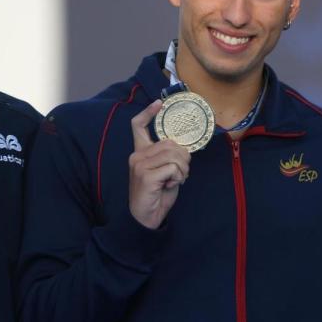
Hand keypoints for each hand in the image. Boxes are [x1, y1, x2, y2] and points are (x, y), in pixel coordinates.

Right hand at [128, 100, 191, 228]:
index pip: (138, 126)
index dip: (148, 113)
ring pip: (174, 154)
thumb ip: (169, 157)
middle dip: (183, 157)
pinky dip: (178, 177)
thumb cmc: (157, 194)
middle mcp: (137, 155)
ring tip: (176, 179)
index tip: (159, 103)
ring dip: (182, 169)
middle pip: (170, 143)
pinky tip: (171, 185)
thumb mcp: (164, 172)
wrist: (145, 218)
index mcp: (140, 152)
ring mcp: (140, 164)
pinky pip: (173, 168)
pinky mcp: (145, 175)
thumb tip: (183, 148)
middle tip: (181, 173)